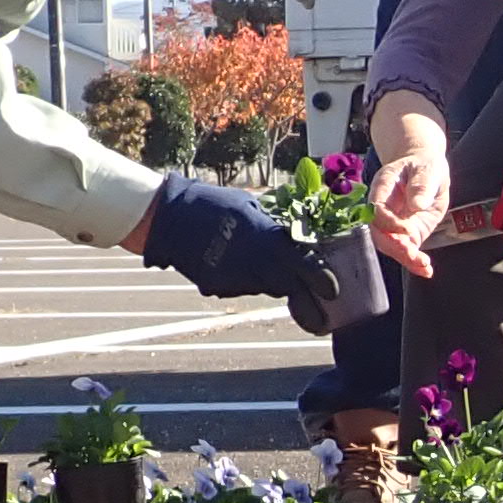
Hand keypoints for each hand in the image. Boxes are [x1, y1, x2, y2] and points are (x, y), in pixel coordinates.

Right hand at [141, 173, 322, 301]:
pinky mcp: (218, 287)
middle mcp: (256, 263)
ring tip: (258, 264)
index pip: (306, 267)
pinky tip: (232, 264)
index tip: (333, 292)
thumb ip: (275, 226)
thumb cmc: (213, 204)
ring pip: (265, 287)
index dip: (322, 282)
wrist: (169, 217)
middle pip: (289, 286)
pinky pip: (240, 288)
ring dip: (270, 281)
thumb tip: (298, 236)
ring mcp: (235, 278)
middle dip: (301, 292)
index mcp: (269, 240)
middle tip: (311, 299)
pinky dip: (243, 280)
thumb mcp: (251, 207)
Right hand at [368, 107, 450, 275]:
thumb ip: (422, 185)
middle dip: (394, 247)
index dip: (389, 223)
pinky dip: (414, 263)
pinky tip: (425, 270)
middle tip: (412, 254)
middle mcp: (383, 208)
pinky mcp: (406, 234)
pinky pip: (405, 251)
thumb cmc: (424, 165)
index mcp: (382, 187)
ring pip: (390, 246)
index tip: (408, 230)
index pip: (376, 210)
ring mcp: (394, 223)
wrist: (426, 169)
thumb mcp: (427, 169)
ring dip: (405, 258)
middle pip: (379, 233)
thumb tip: (416, 204)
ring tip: (423, 265)